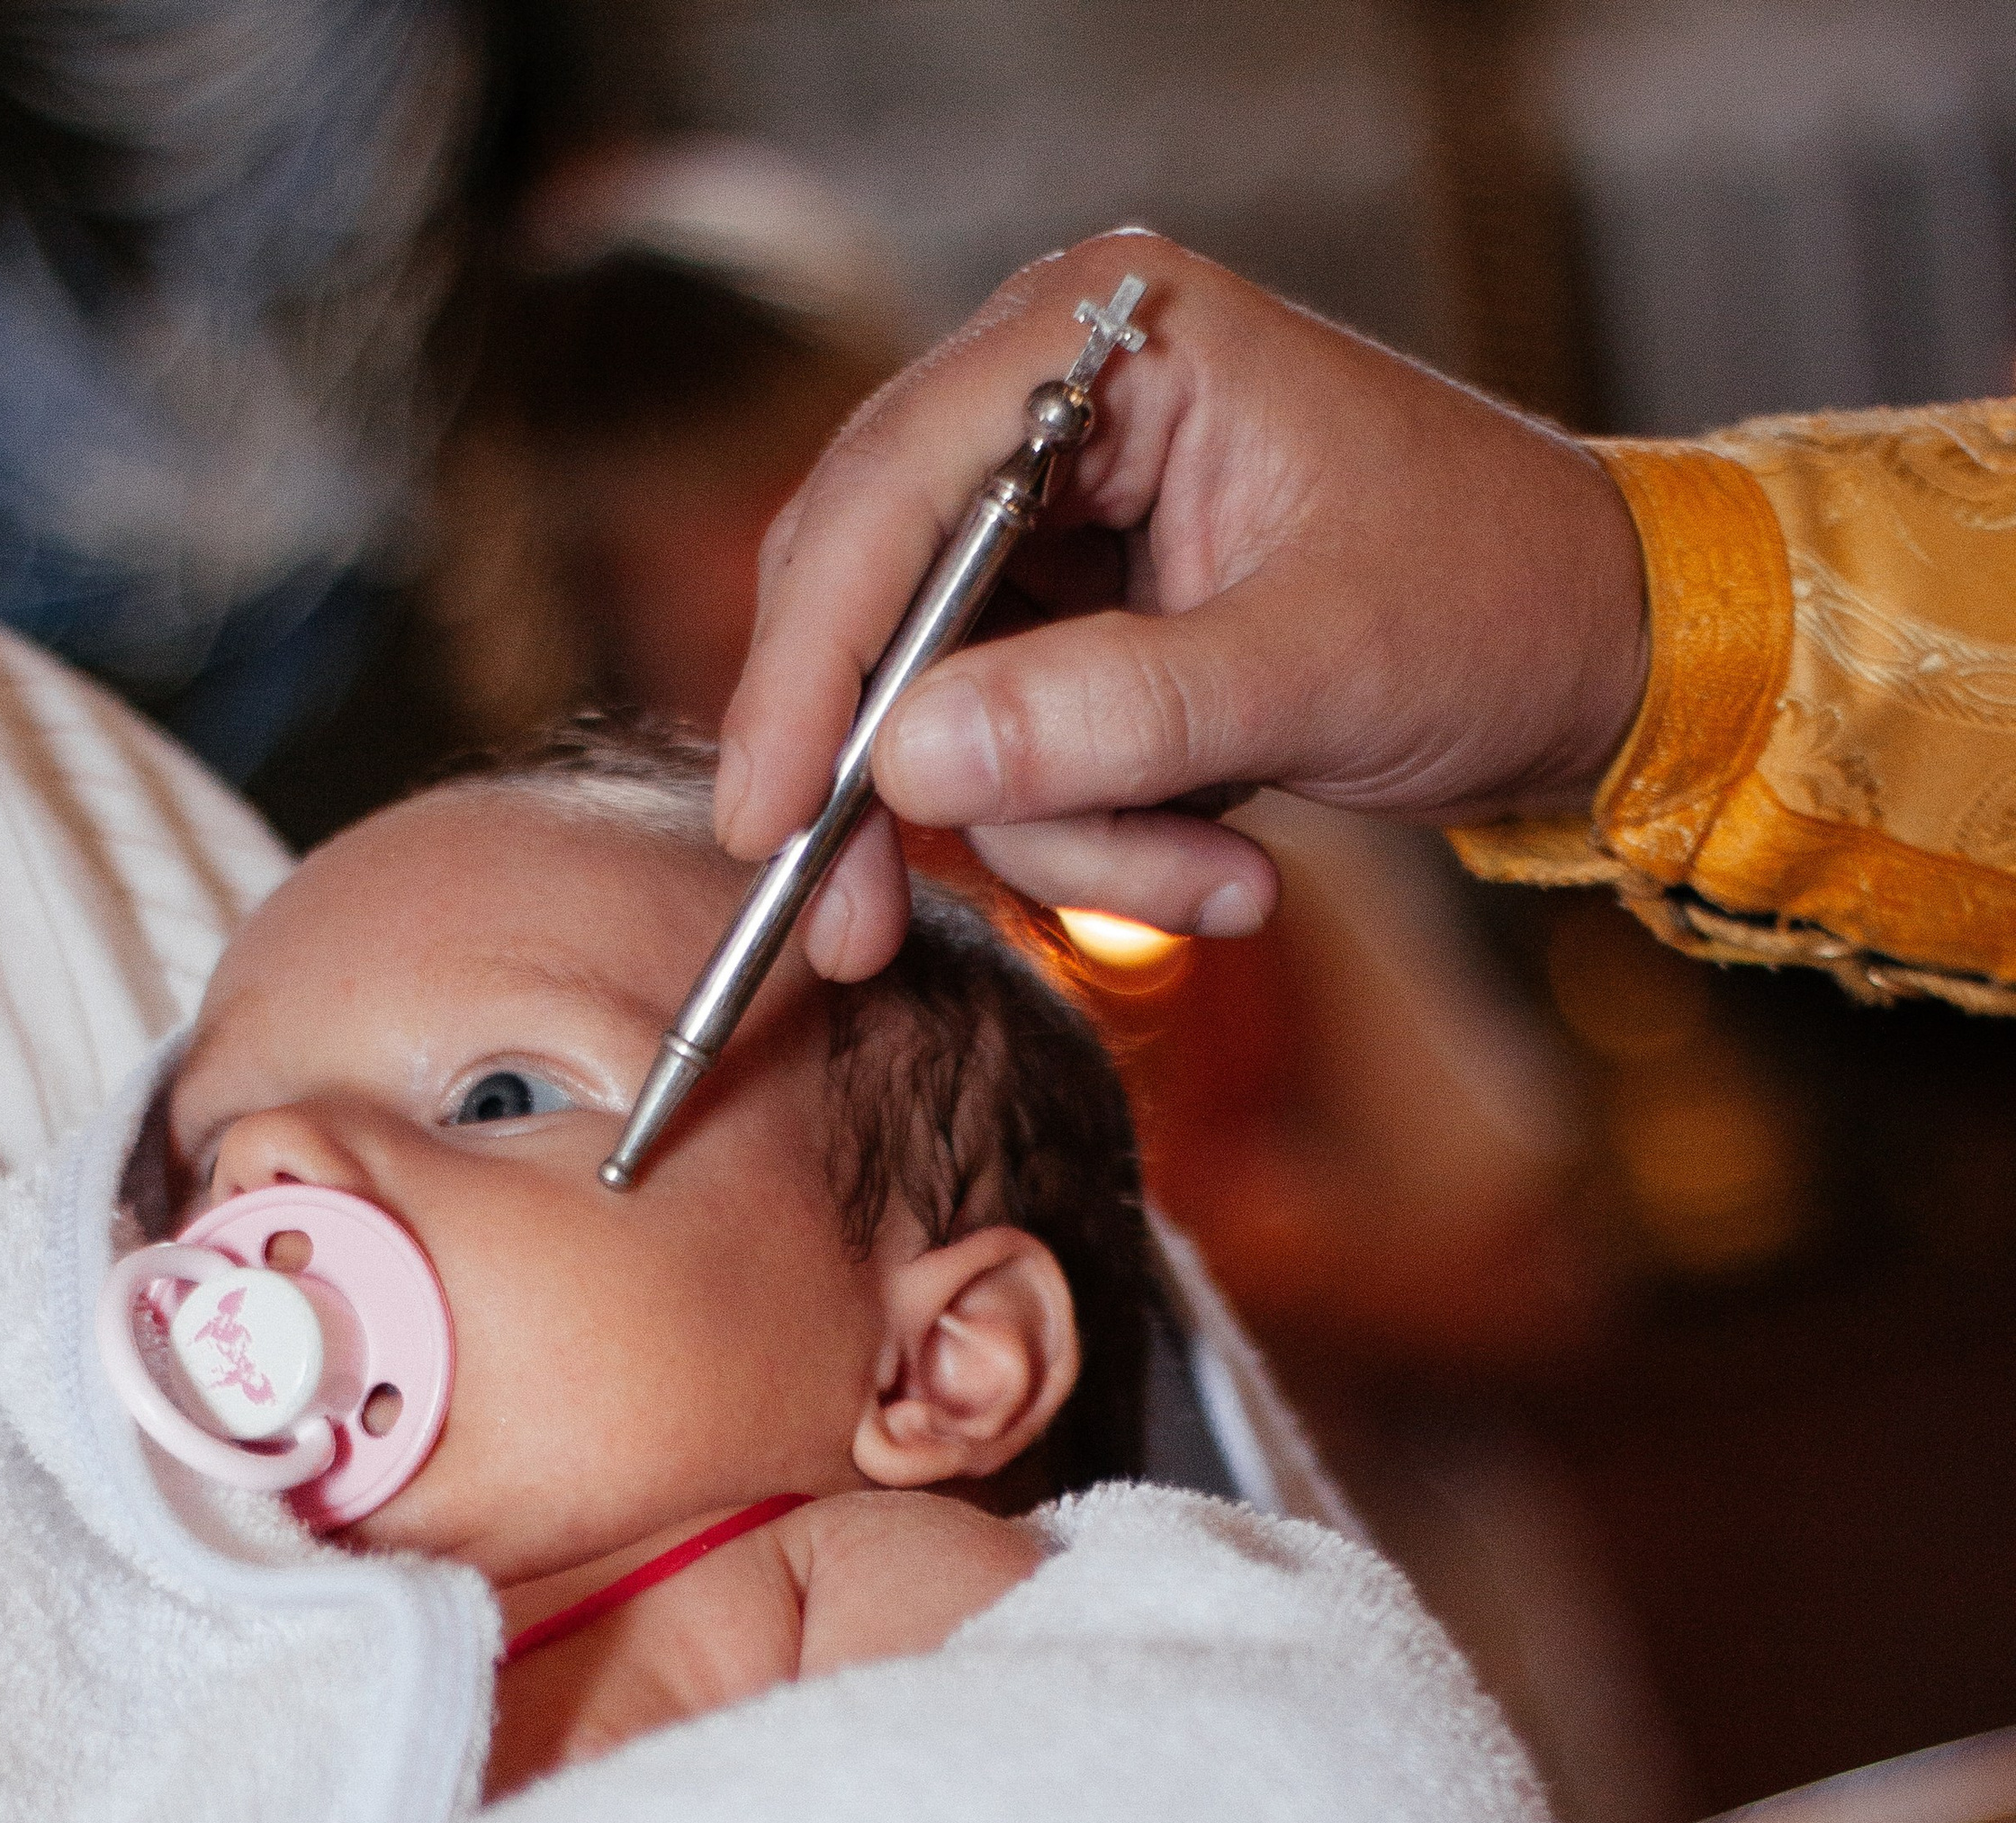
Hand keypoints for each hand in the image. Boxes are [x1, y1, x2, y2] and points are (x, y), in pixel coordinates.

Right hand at [716, 234, 1648, 977]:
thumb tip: (904, 764)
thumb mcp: (1308, 670)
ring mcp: (1066, 523)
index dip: (805, 665)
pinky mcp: (1087, 626)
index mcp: (1112, 342)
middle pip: (872, 602)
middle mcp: (1061, 408)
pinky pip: (1017, 760)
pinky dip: (1098, 841)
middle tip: (864, 931)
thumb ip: (1109, 718)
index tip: (770, 819)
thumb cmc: (1496, 607)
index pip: (886, 492)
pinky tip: (1223, 867)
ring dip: (1063, 839)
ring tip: (1217, 884)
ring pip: (944, 714)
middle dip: (896, 786)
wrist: (1603, 655)